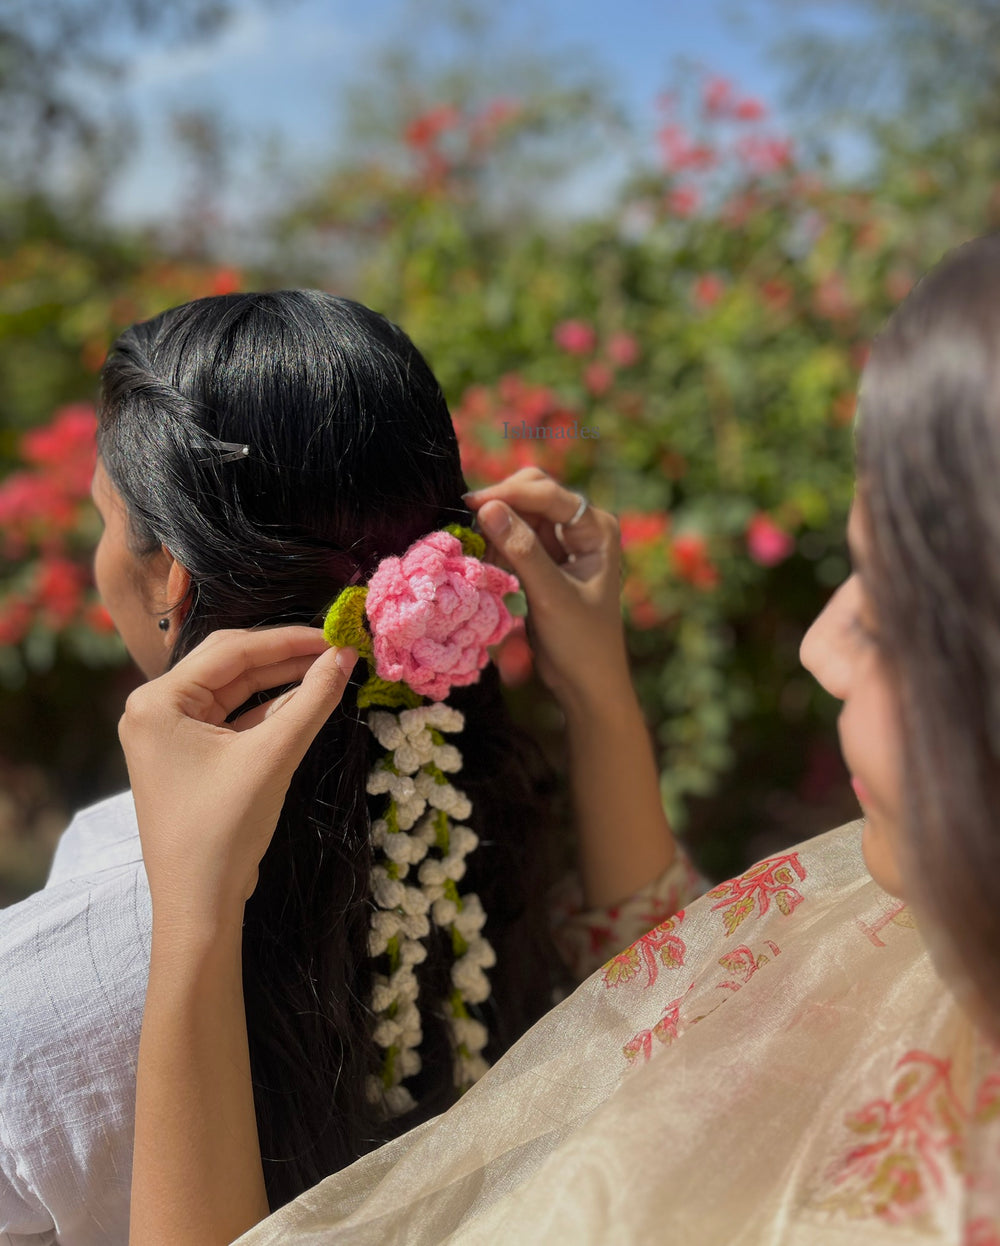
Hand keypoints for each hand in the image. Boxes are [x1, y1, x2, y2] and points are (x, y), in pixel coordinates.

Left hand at [118, 627, 356, 923]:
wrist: (199, 905)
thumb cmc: (223, 830)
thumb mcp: (272, 757)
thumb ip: (311, 701)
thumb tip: (345, 657)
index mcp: (157, 701)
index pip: (231, 651)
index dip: (288, 640)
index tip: (336, 634)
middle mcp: (156, 709)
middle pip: (231, 665)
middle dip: (286, 657)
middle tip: (337, 649)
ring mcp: (171, 733)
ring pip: (236, 691)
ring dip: (282, 682)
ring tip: (331, 670)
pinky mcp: (191, 755)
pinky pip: (235, 719)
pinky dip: (271, 711)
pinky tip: (309, 701)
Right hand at [464, 468, 628, 711]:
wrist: (587, 682)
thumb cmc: (580, 642)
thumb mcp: (550, 595)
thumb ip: (521, 550)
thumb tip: (488, 508)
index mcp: (597, 529)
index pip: (549, 494)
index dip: (510, 494)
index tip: (472, 504)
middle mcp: (583, 528)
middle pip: (534, 494)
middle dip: (503, 506)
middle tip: (471, 525)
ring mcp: (564, 542)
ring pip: (521, 515)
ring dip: (498, 530)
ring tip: (484, 559)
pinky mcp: (547, 559)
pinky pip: (516, 538)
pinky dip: (499, 547)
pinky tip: (491, 567)